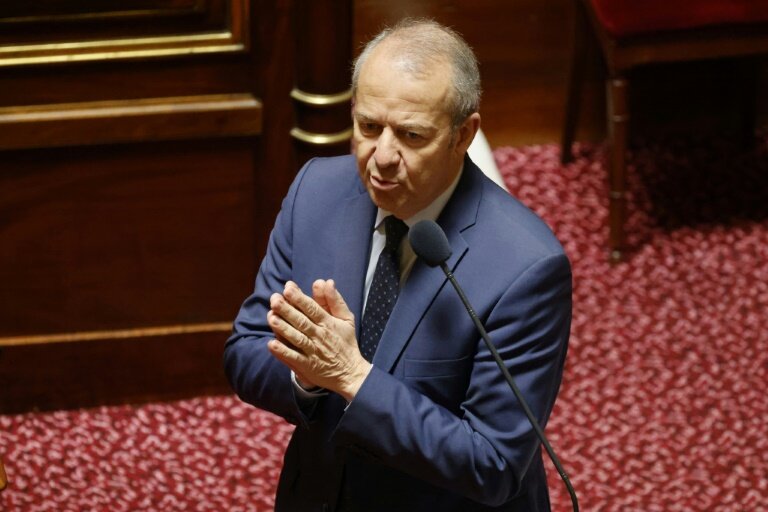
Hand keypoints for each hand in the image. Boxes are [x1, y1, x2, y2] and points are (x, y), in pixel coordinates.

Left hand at [267, 279, 371, 401]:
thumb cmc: (346, 342)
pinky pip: (294, 358)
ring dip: (283, 328)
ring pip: (296, 338)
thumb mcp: (346, 319)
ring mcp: (312, 352)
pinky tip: (271, 344)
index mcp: (328, 323)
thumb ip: (335, 300)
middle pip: (301, 321)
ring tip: (271, 317)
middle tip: (274, 299)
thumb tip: (326, 281)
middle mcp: (319, 336)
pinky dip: (283, 352)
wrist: (350, 372)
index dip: (299, 298)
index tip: (288, 288)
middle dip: (287, 309)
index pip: (312, 308)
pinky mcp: (307, 366)